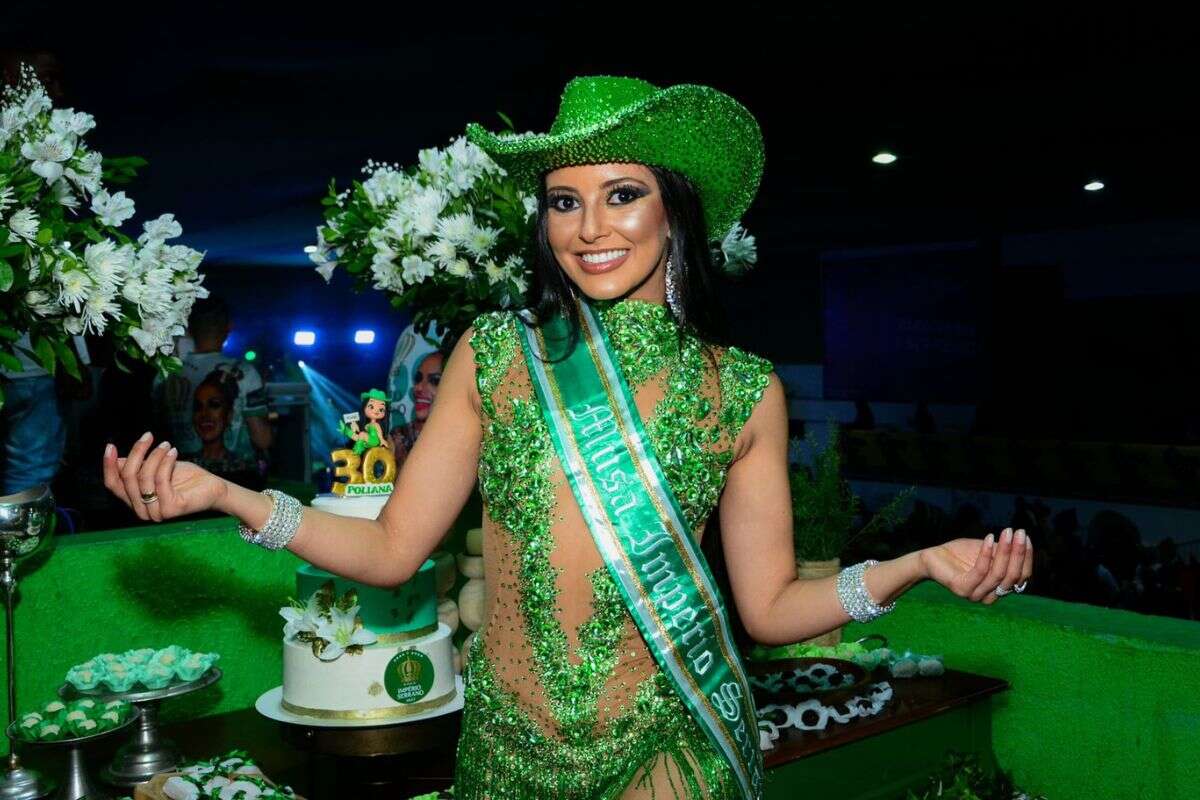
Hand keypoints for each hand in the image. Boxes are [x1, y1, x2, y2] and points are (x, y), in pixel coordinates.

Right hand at [102, 432, 227, 522]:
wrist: (214, 487)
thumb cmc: (185, 477)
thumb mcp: (156, 468)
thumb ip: (137, 467)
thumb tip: (117, 460)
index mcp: (135, 502)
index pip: (113, 484)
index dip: (108, 465)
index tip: (110, 446)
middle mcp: (142, 511)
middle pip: (127, 478)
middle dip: (136, 453)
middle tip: (148, 436)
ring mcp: (155, 513)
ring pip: (143, 477)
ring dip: (154, 456)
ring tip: (167, 445)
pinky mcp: (170, 509)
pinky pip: (160, 480)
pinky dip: (165, 462)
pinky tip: (173, 452)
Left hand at [919, 528, 1032, 604]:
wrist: (932, 556)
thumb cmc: (961, 553)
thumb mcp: (988, 551)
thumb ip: (1004, 552)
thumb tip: (1024, 542)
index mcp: (999, 589)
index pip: (1021, 577)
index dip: (1026, 558)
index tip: (1026, 537)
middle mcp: (989, 595)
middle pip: (1012, 577)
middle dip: (1018, 553)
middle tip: (1019, 532)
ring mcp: (976, 595)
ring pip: (998, 574)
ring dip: (1005, 551)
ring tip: (1007, 532)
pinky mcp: (962, 589)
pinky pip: (980, 571)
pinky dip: (986, 554)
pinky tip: (988, 538)